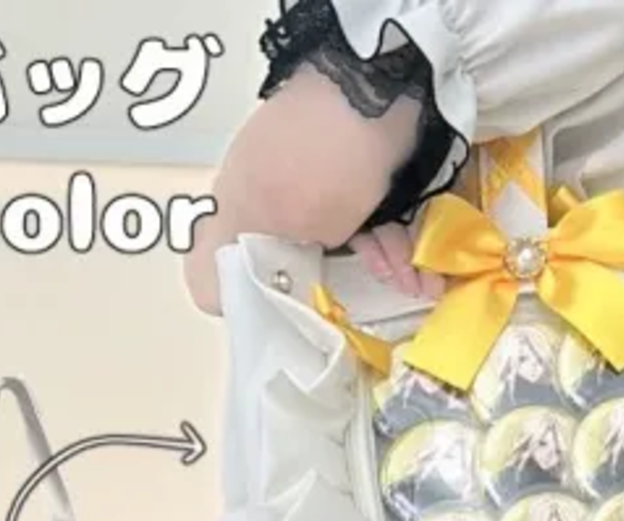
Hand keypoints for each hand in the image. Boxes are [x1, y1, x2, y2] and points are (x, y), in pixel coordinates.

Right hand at [185, 66, 438, 313]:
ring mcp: (321, 181)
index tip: (284, 321)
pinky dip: (393, 248)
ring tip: (411, 291)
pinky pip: (374, 223)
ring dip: (376, 273)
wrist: (380, 97)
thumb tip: (206, 298)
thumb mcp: (265, 224)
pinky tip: (417, 274)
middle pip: (294, 255)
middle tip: (359, 317)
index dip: (254, 292)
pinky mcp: (363, 174)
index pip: (229, 257)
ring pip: (343, 243)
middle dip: (330, 290)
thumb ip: (235, 263)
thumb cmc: (315, 168)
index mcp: (238, 202)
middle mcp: (275, 193)